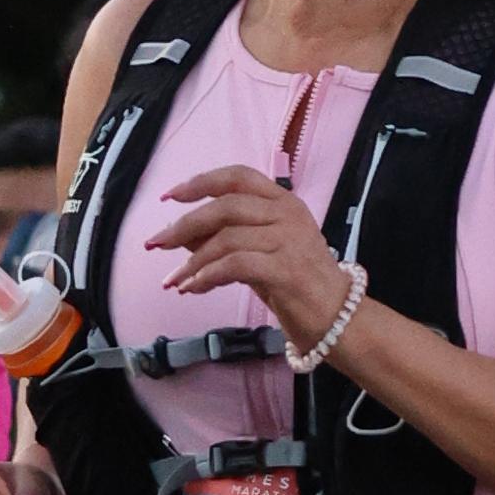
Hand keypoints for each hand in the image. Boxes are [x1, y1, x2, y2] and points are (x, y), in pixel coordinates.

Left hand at [146, 159, 353, 350]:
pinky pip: (235, 266)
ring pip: (226, 239)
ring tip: (175, 280)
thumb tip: (178, 232)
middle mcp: (289, 215)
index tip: (168, 196)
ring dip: (191, 261)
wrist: (337, 318)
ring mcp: (290, 241)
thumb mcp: (259, 251)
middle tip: (157, 243)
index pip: (238, 177)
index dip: (200, 183)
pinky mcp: (287, 270)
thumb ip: (225, 236)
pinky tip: (193, 288)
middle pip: (225, 206)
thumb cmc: (296, 283)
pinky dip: (206, 276)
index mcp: (284, 201)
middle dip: (184, 224)